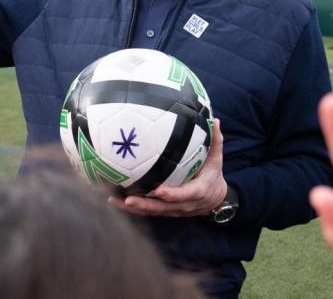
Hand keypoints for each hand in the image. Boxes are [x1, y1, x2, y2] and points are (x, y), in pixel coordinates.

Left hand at [112, 119, 226, 217]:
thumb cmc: (213, 174)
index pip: (186, 194)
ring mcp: (174, 210)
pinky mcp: (165, 211)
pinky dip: (132, 209)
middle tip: (129, 199)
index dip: (173, 194)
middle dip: (146, 205)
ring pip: (153, 211)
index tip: (159, 191)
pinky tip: (115, 201)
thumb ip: (215, 141)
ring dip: (134, 208)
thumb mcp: (217, 159)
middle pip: (164, 207)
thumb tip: (215, 120)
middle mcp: (185, 204)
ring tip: (115, 200)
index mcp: (199, 191)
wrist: (215, 199)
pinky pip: (148, 212)